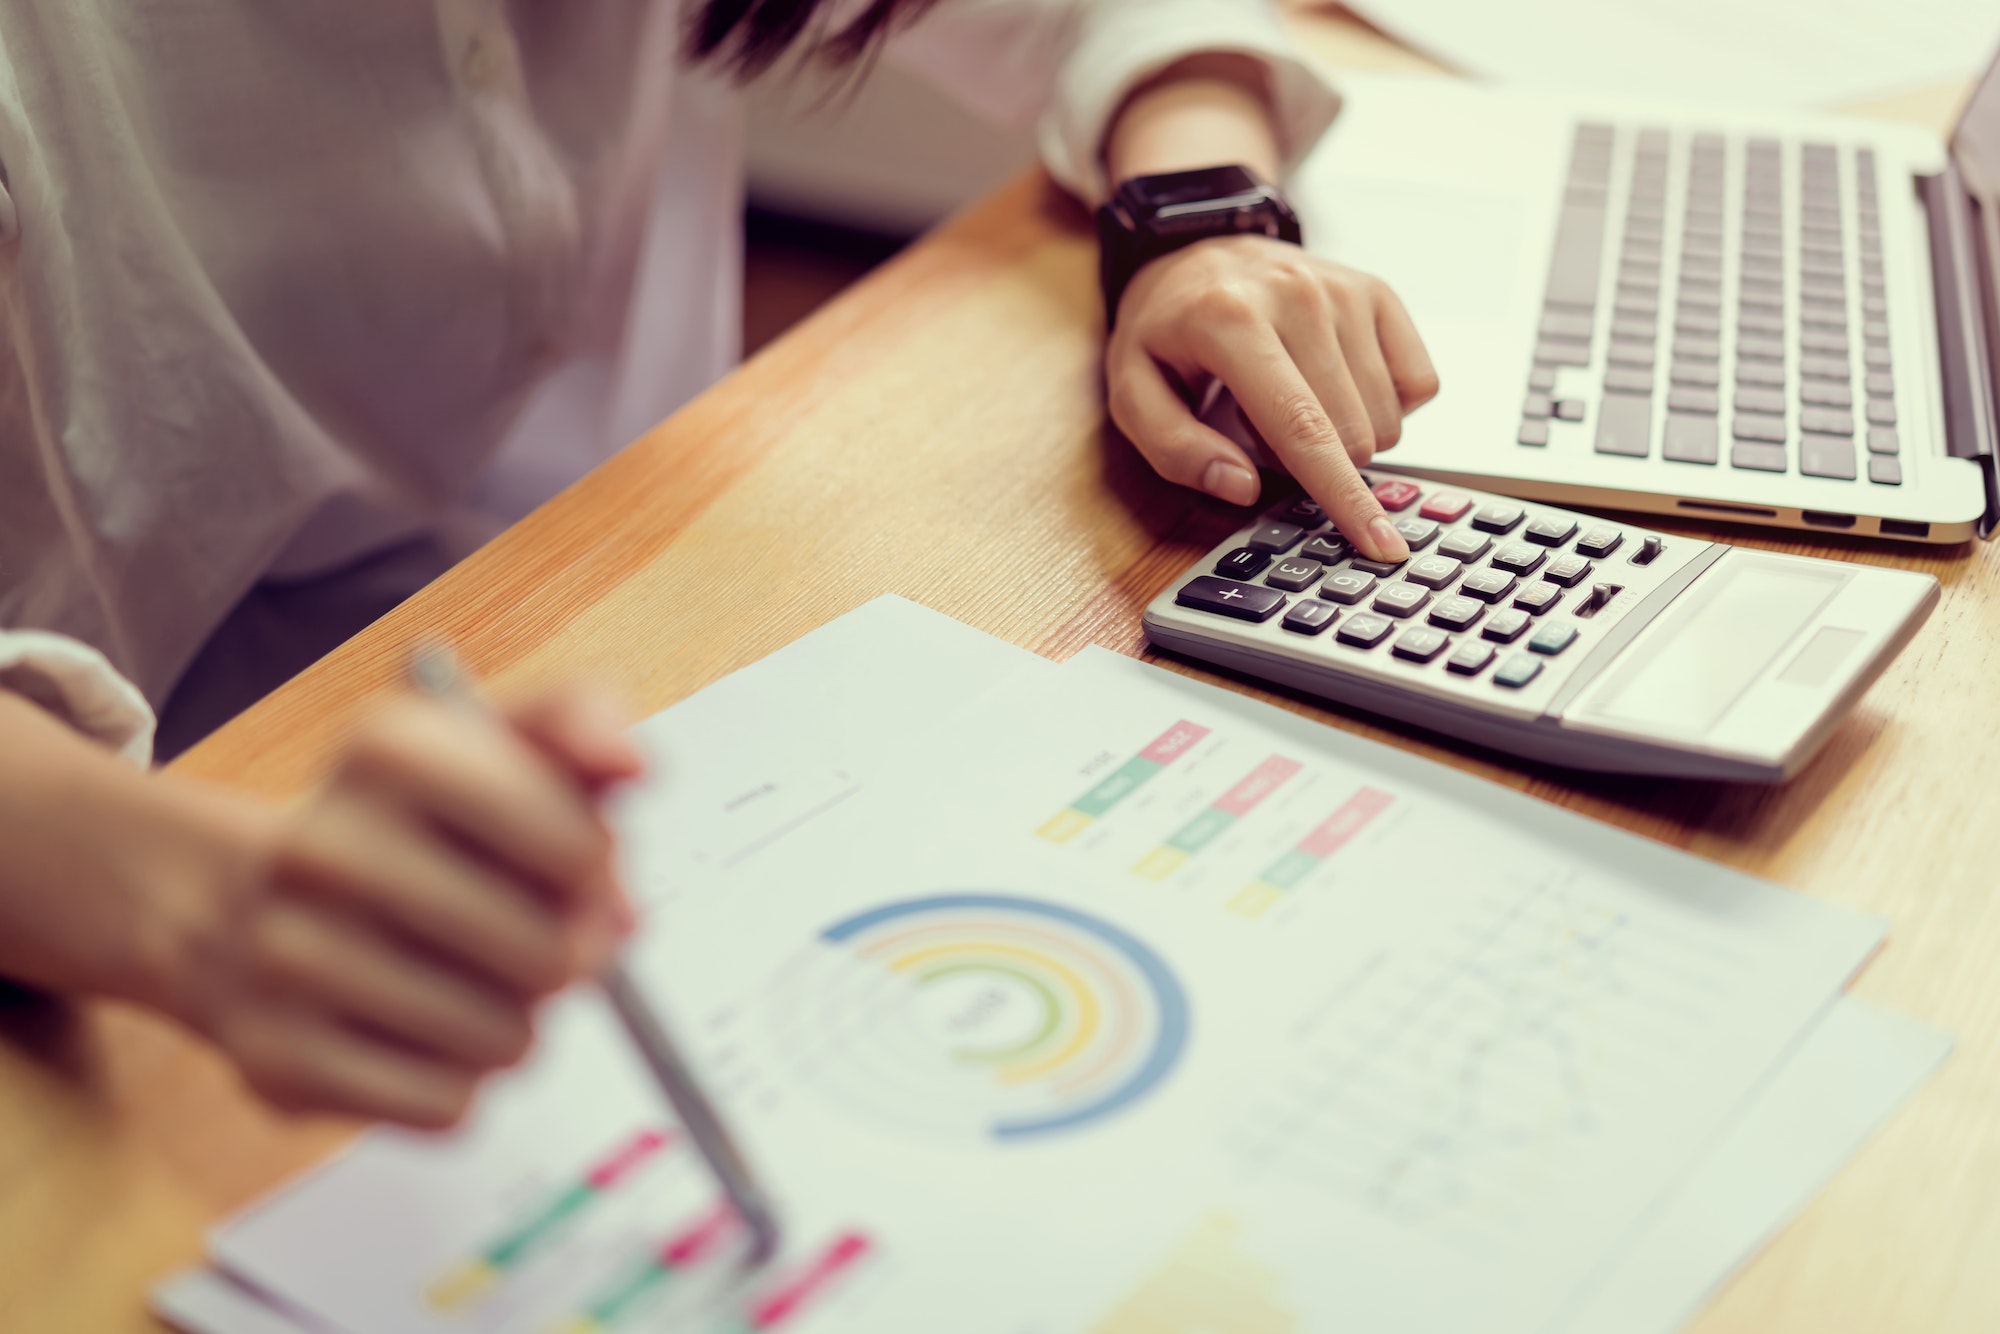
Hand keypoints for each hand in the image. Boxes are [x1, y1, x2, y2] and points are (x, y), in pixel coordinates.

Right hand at [165, 686, 642, 1127]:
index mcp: (388, 750)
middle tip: (537, 939)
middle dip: (566, 956)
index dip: (597, 873)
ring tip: (473, 984)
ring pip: (506, 1041)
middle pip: (549, 956)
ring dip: (518, 1024)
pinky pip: (450, 1105)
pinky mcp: (281, 1064)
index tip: (574, 868)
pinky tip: (422, 1033)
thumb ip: (579, 725)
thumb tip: (631, 761)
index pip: (576, 850)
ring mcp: (288, 962)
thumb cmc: (414, 831)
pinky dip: (462, 1080)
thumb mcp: (492, 746)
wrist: (243, 907)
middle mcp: (322, 850)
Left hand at [1105, 235, 1439, 560]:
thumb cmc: (1166, 333)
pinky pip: (1417, 384)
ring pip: (1386, 417)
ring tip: (1289, 394)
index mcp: (1230, 321)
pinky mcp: (1379, 292)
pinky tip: (1335, 383)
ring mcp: (1346, 289)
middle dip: (1312, 458)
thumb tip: (1242, 487)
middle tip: (1258, 421)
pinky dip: (1382, 403)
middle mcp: (1299, 296)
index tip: (1381, 546)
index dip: (1341, 495)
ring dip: (1342, 432)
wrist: (1200, 250)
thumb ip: (1174, 449)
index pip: (1300, 426)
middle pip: (1351, 434)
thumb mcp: (1133, 392)